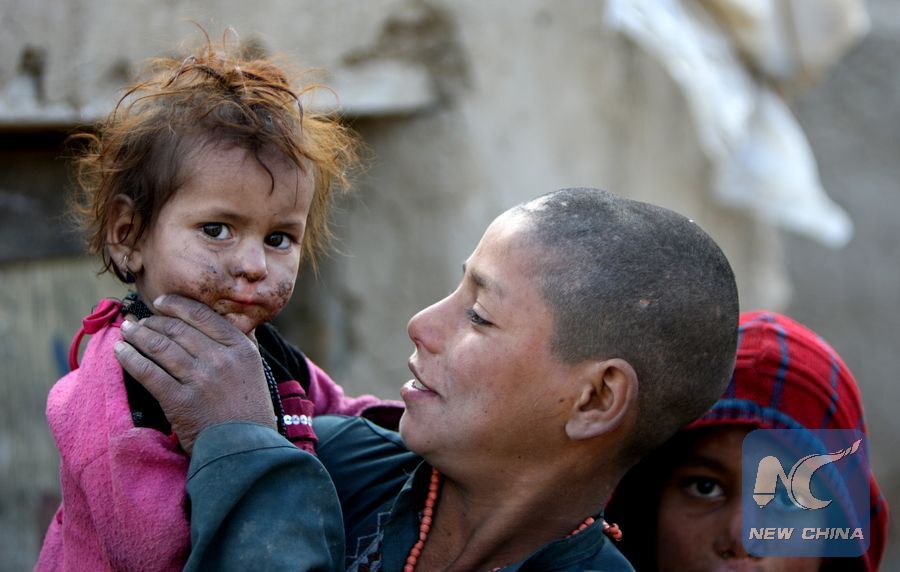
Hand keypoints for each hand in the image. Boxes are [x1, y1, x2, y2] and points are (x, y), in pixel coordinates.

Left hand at [114, 294, 275, 453]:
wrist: (246, 450)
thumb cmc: (250, 410)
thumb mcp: (254, 369)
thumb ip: (239, 343)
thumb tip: (218, 321)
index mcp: (240, 347)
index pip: (202, 315)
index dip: (177, 305)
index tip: (161, 302)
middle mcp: (220, 359)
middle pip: (178, 329)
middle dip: (153, 322)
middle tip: (138, 321)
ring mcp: (200, 380)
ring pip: (161, 347)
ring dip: (138, 335)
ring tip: (127, 330)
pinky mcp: (180, 401)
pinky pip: (148, 373)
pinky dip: (130, 359)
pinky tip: (120, 351)